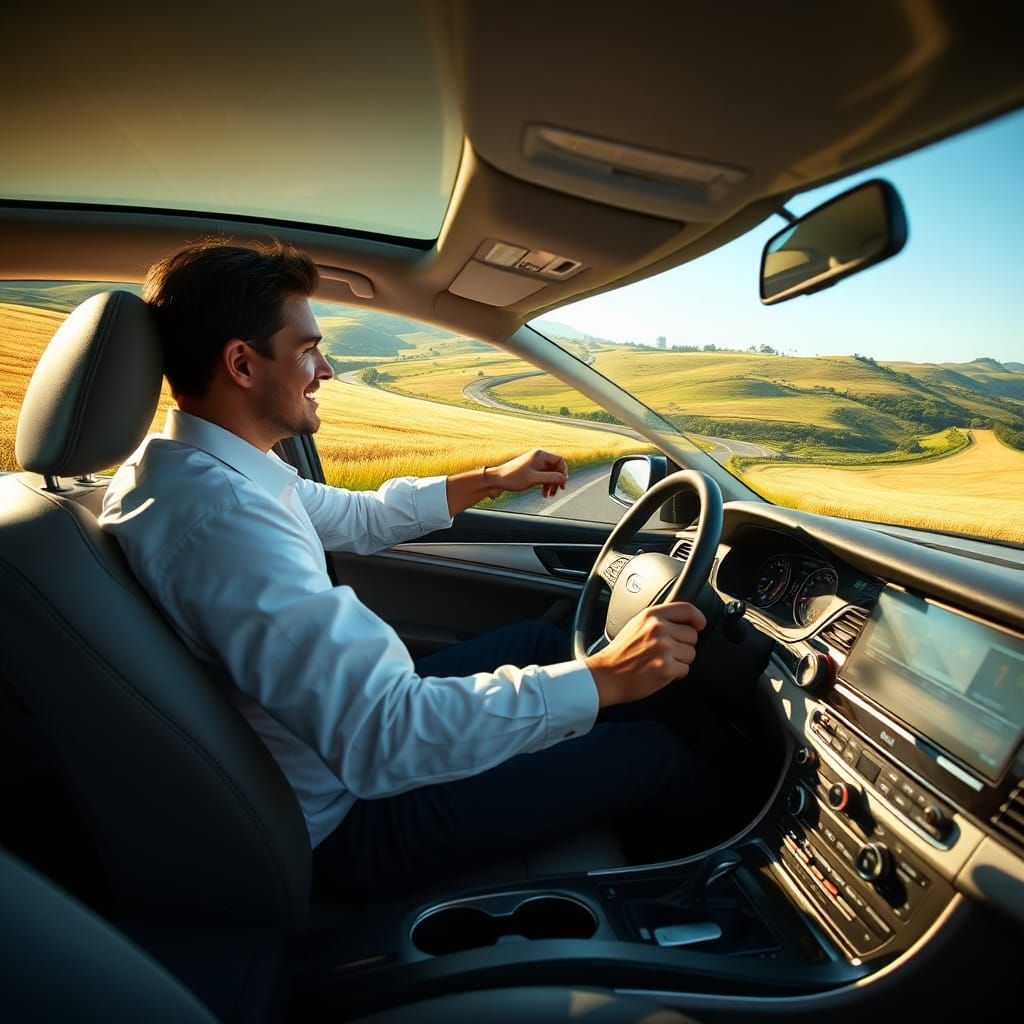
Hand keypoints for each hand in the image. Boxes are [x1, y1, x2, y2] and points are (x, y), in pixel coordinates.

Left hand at [487, 448, 567, 497]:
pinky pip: (543, 477)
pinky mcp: (531, 471)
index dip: (563, 472)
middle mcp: (538, 457)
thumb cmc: (512, 477)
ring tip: (549, 495)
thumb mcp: (534, 479)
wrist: (495, 480)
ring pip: (550, 474)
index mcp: (540, 454)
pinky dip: (545, 485)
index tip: (563, 483)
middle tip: (558, 491)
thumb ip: (550, 478)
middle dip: (557, 480)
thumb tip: (564, 478)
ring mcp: (535, 464)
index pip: (559, 460)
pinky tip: (543, 494)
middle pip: (555, 468)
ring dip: (551, 485)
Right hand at [584, 602, 706, 707]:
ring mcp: (663, 649)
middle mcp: (658, 629)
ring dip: (680, 660)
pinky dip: (676, 674)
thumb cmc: (619, 653)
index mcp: (651, 615)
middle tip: (667, 651)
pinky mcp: (666, 668)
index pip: (687, 609)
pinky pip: (685, 670)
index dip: (697, 618)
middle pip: (692, 635)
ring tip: (661, 661)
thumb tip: (683, 621)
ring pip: (691, 654)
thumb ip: (658, 619)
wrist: (606, 675)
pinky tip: (661, 672)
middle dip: (684, 645)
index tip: (699, 624)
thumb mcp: (636, 624)